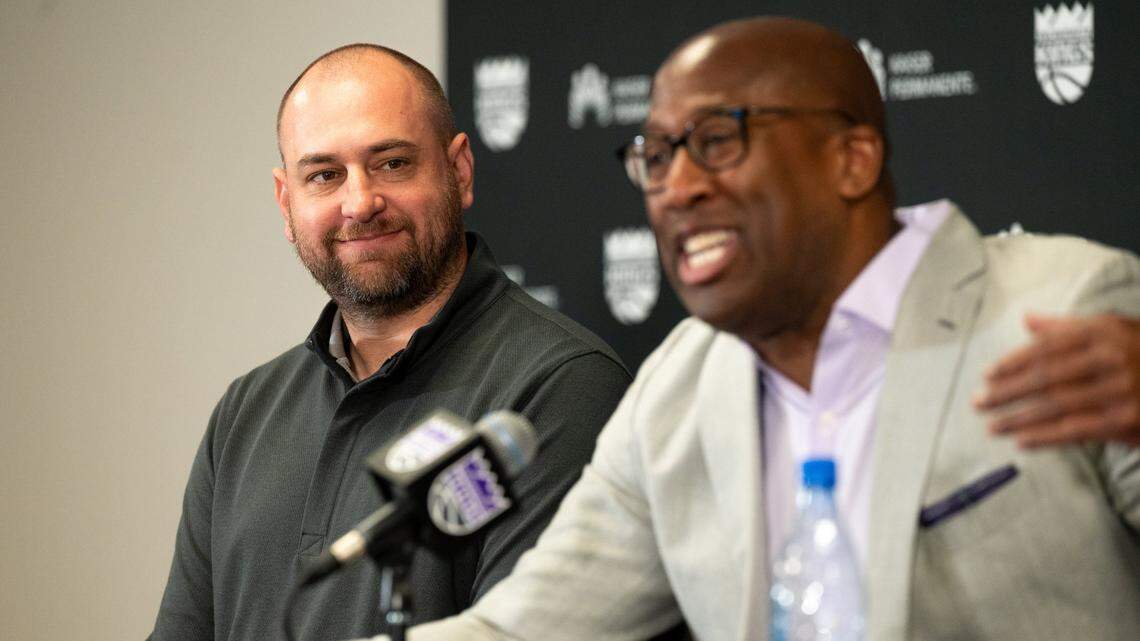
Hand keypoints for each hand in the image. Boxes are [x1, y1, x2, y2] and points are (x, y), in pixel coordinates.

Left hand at [973, 313, 1139, 447]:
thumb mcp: (1112, 329)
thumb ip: (1066, 326)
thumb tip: (1027, 319)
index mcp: (1101, 333)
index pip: (1046, 348)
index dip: (1013, 362)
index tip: (987, 375)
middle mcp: (1110, 358)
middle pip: (1047, 377)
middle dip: (1007, 392)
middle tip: (978, 402)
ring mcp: (1120, 391)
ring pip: (1058, 406)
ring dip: (1019, 417)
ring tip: (992, 425)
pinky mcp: (1126, 420)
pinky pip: (1077, 430)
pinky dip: (1045, 437)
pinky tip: (1021, 441)